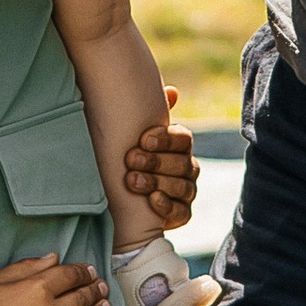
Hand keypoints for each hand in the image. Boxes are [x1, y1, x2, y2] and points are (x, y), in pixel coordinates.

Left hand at [122, 93, 198, 230]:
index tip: (142, 139)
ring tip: (132, 180)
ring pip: (182, 186)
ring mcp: (186, 191)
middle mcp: (187, 167)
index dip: (165, 139)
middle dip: (156, 161)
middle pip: (182, 163)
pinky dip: (167, 206)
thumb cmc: (128, 157)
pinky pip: (183, 212)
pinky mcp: (182, 214)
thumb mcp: (132, 134)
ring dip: (157, 182)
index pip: (183, 139)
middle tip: (130, 159)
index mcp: (179, 145)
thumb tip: (172, 91)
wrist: (118, 198)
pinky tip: (152, 200)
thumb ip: (147, 113)